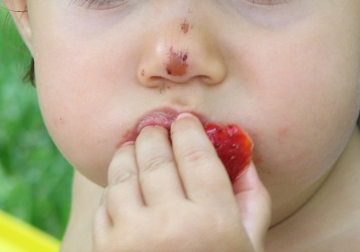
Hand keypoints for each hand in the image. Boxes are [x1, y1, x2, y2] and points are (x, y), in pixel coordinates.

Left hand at [92, 113, 270, 251]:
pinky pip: (107, 200)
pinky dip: (115, 187)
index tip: (185, 120)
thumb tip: (247, 159)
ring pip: (124, 171)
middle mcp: (171, 224)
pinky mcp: (106, 247)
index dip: (188, 129)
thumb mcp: (249, 249)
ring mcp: (133, 235)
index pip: (196, 154)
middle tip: (157, 126)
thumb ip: (253, 203)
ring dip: (129, 151)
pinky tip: (124, 183)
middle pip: (156, 154)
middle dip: (156, 133)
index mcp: (214, 221)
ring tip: (135, 145)